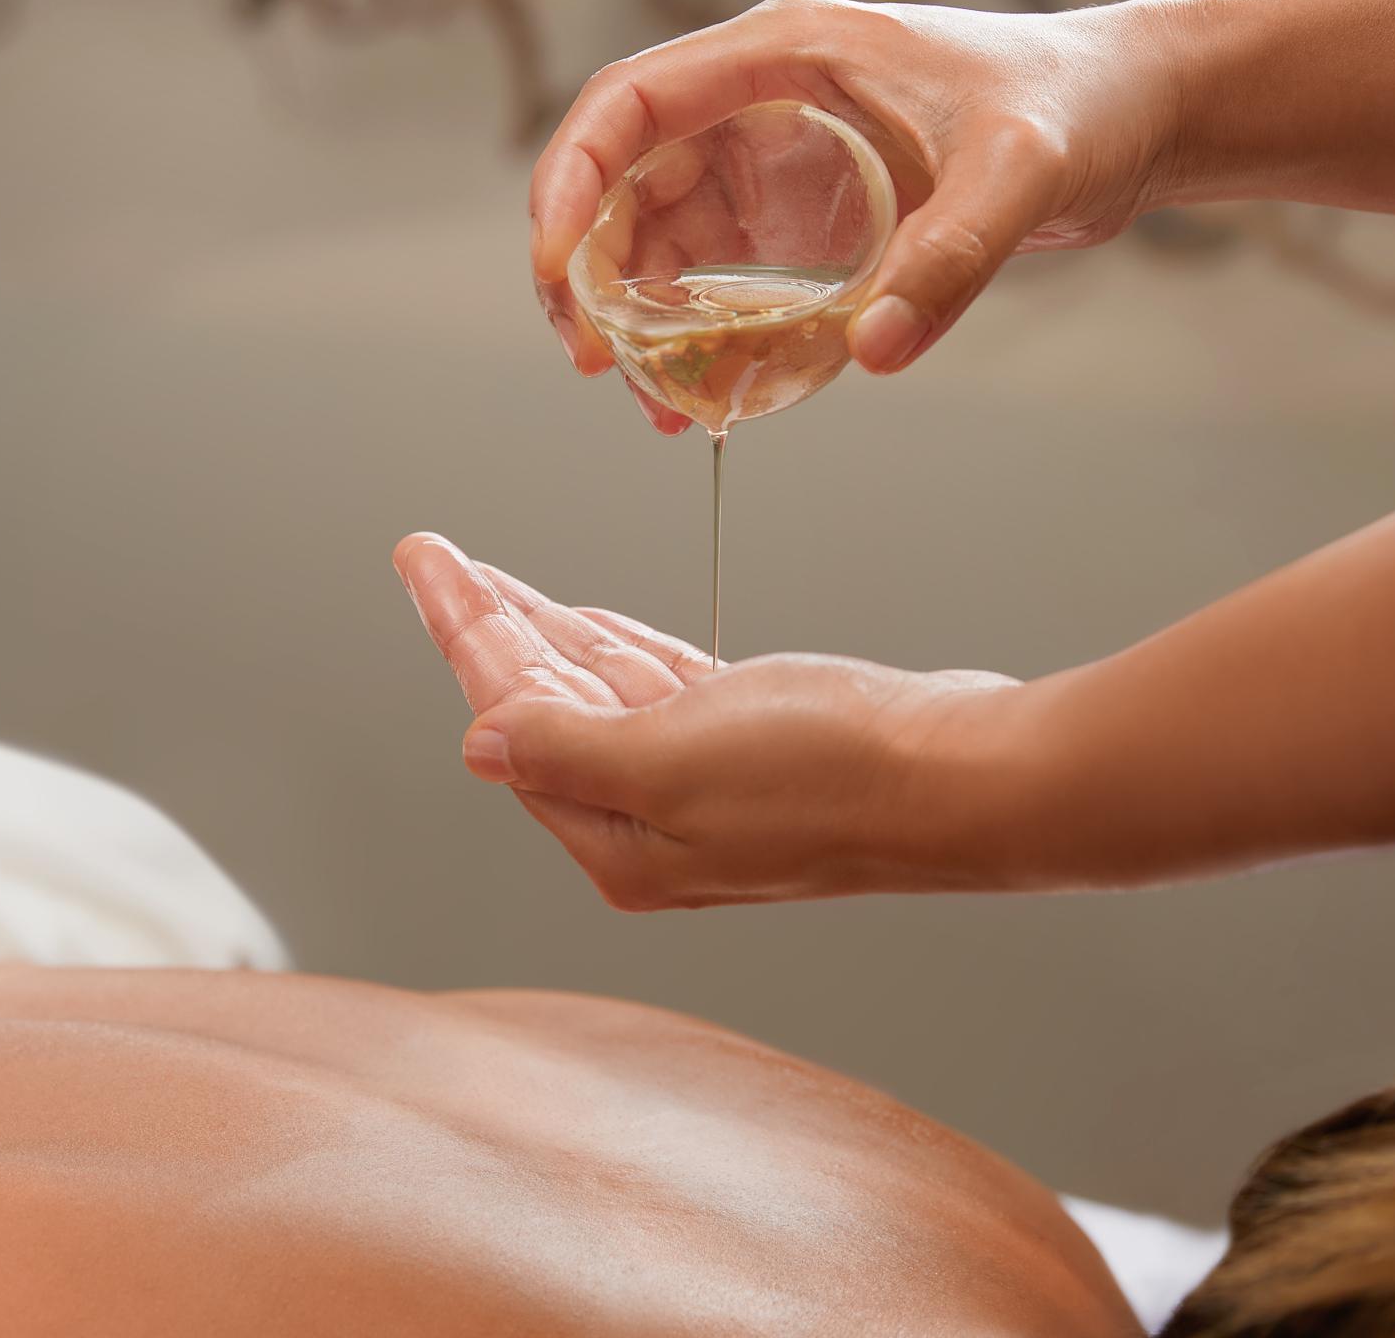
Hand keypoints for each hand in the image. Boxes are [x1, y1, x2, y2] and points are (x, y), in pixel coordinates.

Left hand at [393, 532, 1022, 909]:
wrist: (969, 780)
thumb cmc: (831, 775)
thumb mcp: (673, 759)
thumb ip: (569, 747)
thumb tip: (480, 744)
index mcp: (619, 839)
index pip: (512, 718)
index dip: (464, 630)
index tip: (425, 560)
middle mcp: (653, 822)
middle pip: (544, 703)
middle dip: (489, 625)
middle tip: (435, 556)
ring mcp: (707, 785)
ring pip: (601, 692)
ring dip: (547, 630)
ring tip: (488, 579)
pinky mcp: (759, 747)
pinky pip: (662, 691)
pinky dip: (621, 650)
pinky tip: (585, 621)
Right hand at [531, 0, 1180, 424]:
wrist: (1132, 116)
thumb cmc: (1075, 106)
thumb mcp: (1020, 175)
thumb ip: (950, 259)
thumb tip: (872, 353)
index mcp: (782, 53)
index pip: (631, 103)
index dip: (572, 180)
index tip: (559, 269)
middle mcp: (758, 100)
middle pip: (621, 178)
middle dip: (587, 269)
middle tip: (591, 361)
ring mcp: (773, 159)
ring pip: (656, 237)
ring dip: (633, 317)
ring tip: (651, 403)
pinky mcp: (798, 215)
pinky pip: (712, 277)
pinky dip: (691, 336)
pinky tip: (702, 399)